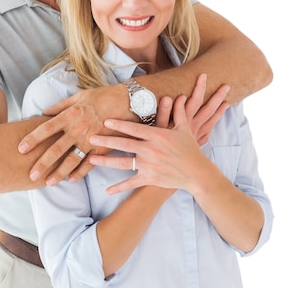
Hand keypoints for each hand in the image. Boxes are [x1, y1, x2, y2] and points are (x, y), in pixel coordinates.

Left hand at [18, 84, 127, 184]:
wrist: (128, 101)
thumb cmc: (102, 96)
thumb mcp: (79, 96)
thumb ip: (60, 106)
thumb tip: (43, 112)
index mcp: (70, 115)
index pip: (47, 128)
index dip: (33, 138)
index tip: (21, 148)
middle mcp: (78, 129)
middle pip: (57, 149)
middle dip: (43, 163)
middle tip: (31, 175)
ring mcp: (91, 140)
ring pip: (72, 160)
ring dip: (60, 173)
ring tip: (49, 183)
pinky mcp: (103, 147)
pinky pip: (90, 163)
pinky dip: (80, 173)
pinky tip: (71, 180)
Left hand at [88, 74, 228, 193]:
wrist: (197, 173)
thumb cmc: (191, 149)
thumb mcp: (185, 129)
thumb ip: (179, 112)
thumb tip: (179, 96)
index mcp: (158, 136)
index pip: (134, 129)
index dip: (119, 125)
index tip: (105, 122)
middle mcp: (151, 150)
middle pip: (124, 145)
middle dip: (106, 141)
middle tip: (91, 138)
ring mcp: (149, 166)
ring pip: (123, 163)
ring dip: (106, 161)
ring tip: (92, 159)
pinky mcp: (150, 179)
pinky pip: (131, 183)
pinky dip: (119, 187)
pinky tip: (107, 190)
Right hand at [152, 74, 229, 144]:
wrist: (165, 172)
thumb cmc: (158, 150)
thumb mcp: (158, 131)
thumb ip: (164, 114)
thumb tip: (170, 98)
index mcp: (185, 122)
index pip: (194, 101)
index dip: (199, 88)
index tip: (204, 75)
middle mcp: (193, 128)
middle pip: (208, 109)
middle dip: (216, 96)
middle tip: (226, 86)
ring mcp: (196, 137)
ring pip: (210, 121)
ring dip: (218, 111)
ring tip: (227, 102)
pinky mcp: (195, 145)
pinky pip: (207, 133)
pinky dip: (211, 126)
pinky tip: (213, 124)